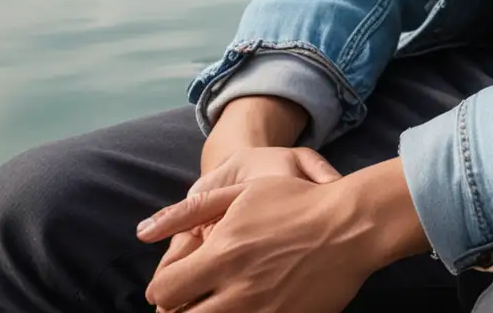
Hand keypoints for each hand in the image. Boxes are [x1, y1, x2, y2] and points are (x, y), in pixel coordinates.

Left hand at [139, 161, 426, 312]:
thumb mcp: (241, 191)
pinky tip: (245, 309)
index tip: (171, 286)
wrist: (349, 226)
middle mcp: (238, 289)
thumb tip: (143, 230)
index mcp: (223, 253)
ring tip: (216, 304)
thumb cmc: (294, 202)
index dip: (162, 290)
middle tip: (191, 302)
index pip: (166, 290)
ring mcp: (262, 312)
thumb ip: (190, 211)